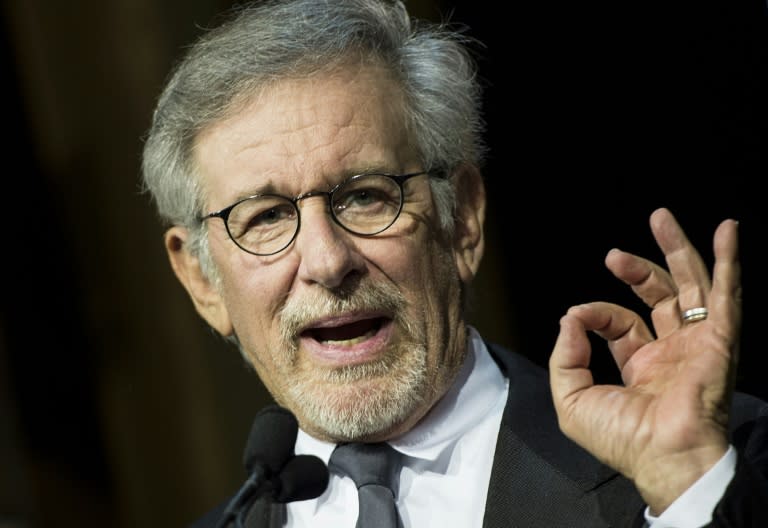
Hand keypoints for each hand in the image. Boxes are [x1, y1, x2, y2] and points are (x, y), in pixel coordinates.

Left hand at [548, 207, 740, 513]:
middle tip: (614, 254)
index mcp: (640, 364)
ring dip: (677, 251)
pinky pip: (727, 296)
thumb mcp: (572, 398)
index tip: (579, 315)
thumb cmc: (620, 437)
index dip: (596, 312)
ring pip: (691, 286)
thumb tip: (569, 317)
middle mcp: (671, 350)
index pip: (619, 322)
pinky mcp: (720, 340)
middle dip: (638, 269)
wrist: (662, 456)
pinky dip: (727, 263)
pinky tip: (726, 232)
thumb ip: (565, 356)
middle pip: (658, 296)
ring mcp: (697, 343)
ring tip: (660, 218)